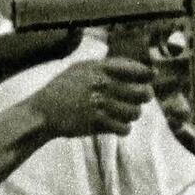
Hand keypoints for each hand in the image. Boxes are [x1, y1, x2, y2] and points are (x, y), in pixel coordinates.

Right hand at [26, 58, 154, 136]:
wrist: (43, 112)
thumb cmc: (62, 88)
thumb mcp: (80, 68)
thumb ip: (105, 65)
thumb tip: (134, 67)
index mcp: (100, 69)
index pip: (137, 70)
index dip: (148, 74)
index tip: (151, 78)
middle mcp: (102, 85)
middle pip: (142, 93)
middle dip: (144, 96)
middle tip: (140, 98)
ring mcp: (100, 105)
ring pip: (135, 112)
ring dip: (133, 114)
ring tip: (126, 113)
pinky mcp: (97, 123)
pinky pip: (124, 128)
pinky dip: (123, 128)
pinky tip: (117, 125)